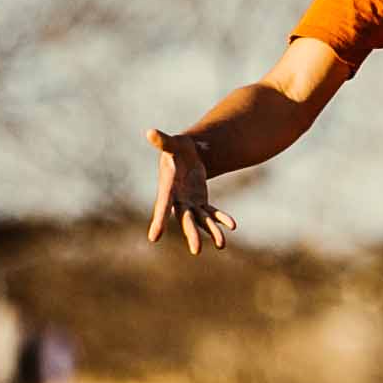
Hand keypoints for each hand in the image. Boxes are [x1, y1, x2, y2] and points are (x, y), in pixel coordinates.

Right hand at [146, 128, 236, 254]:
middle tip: (196, 251)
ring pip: (200, 221)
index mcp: (168, 188)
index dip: (158, 221)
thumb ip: (162, 141)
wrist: (184, 154)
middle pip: (184, 220)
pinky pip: (211, 213)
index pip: (163, 206)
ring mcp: (190, 203)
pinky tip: (232, 226)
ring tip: (222, 244)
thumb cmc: (175, 148)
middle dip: (191, 234)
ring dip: (211, 232)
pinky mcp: (200, 202)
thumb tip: (150, 131)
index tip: (153, 238)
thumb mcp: (171, 143)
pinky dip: (221, 219)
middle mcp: (178, 200)